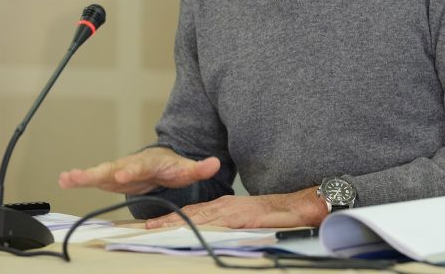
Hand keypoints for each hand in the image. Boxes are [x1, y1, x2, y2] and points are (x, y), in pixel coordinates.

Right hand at [58, 147, 219, 194]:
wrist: (161, 162)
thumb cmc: (172, 166)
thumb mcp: (187, 168)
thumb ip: (199, 168)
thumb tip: (215, 164)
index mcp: (147, 162)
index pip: (138, 167)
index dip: (131, 171)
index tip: (122, 175)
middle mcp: (129, 165)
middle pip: (113, 167)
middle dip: (99, 172)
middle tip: (83, 176)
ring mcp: (117, 171)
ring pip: (99, 172)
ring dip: (83, 176)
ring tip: (66, 178)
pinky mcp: (109, 178)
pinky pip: (93, 179)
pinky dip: (78, 179)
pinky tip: (63, 180)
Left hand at [145, 186, 327, 229]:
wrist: (299, 207)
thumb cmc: (277, 216)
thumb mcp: (249, 223)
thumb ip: (233, 228)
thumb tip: (218, 238)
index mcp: (226, 207)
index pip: (195, 213)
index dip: (174, 219)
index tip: (155, 225)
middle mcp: (226, 205)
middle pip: (191, 214)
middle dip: (167, 221)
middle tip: (145, 228)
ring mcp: (232, 210)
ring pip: (198, 217)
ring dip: (175, 223)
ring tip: (155, 229)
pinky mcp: (240, 216)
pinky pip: (215, 223)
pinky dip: (198, 226)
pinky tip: (185, 231)